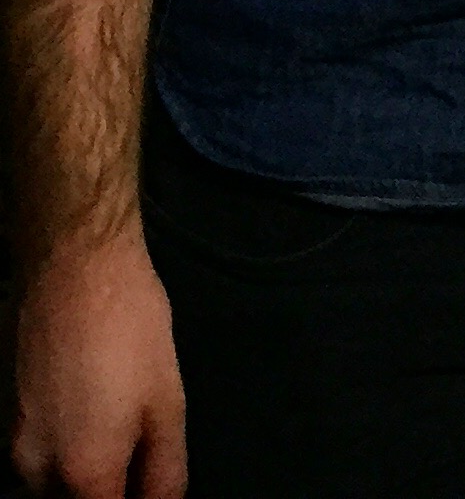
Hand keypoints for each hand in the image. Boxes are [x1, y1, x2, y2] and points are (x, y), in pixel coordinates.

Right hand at [12, 231, 186, 498]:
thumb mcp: (168, 402)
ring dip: (84, 471)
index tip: (146, 484)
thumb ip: (164, 471)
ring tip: (116, 414)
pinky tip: (90, 399)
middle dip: (107, 488)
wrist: (73, 269)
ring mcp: (13, 446)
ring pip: (50, 485)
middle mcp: (36, 473)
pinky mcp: (5, 419)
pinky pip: (37, 454)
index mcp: (84, 474)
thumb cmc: (131, 331)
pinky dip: (65, 445)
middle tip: (139, 451)